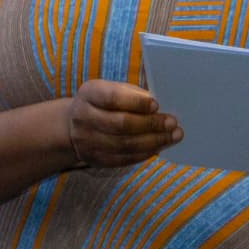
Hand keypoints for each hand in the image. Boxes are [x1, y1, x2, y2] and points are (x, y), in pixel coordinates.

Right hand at [64, 79, 180, 170]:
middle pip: (120, 124)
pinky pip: (123, 159)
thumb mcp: (113, 89)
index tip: (157, 105)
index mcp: (89, 94)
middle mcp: (83, 117)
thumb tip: (158, 108)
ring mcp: (86, 140)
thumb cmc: (105, 103)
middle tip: (173, 123)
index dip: (136, 102)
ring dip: (153, 141)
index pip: (112, 98)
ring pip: (124, 144)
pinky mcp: (93, 158)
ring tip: (173, 136)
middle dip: (151, 124)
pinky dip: (144, 154)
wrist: (76, 124)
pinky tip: (158, 147)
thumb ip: (133, 95)